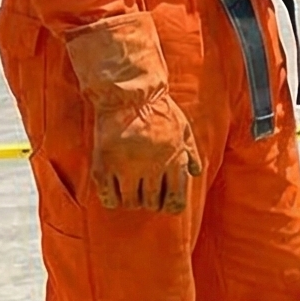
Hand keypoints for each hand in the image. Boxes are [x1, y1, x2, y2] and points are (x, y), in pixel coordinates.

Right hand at [62, 13, 202, 213]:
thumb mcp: (183, 128)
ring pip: (130, 202)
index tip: (165, 204)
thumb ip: (191, 152)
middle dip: (150, 203)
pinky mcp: (105, 165)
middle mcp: (151, 167)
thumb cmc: (159, 109)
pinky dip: (112, 200)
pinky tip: (114, 193)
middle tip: (146, 196)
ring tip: (130, 192)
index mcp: (173, 160)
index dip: (171, 207)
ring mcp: (126, 167)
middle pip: (152, 203)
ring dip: (131, 201)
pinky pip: (108, 196)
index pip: (175, 200)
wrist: (129, 93)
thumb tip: (195, 172)